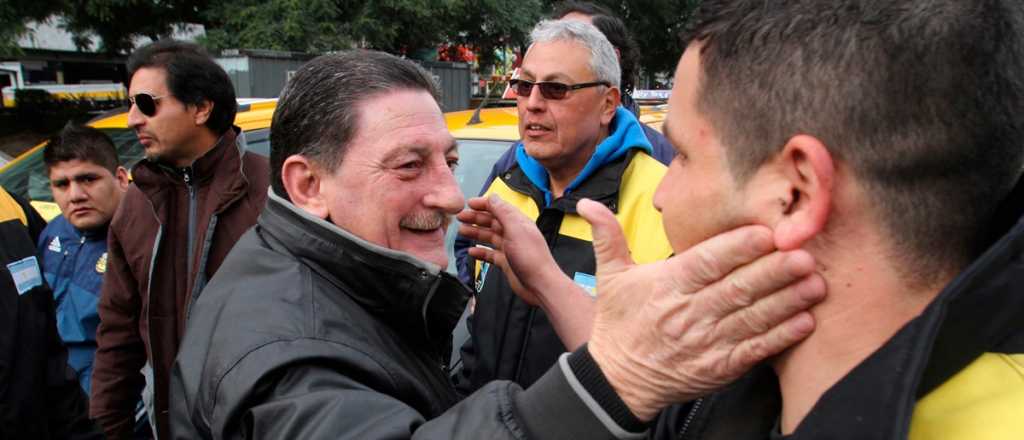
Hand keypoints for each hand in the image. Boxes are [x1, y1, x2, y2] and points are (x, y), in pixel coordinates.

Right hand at [457, 195, 562, 305]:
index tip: (469, 203)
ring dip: (476, 233)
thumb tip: (492, 197)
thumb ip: (503, 213)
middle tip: (461, 217)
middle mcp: (514, 233)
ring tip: (462, 231)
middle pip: (492, 222)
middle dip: (476, 218)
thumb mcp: (515, 230)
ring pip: (489, 237)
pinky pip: (490, 254)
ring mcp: (510, 248)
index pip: (499, 208)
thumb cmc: (531, 257)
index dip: (484, 204)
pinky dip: (480, 252)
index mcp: (518, 222)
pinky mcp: (506, 262)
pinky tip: (471, 252)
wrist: (539, 284)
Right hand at [580, 199, 825, 420]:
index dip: (737, 248)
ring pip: (751, 319)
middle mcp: (687, 315)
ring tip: (815, 283)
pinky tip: (804, 321)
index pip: (705, 263)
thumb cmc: (619, 323)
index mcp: (665, 287)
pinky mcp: (719, 369)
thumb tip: (588, 203)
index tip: (766, 233)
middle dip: (774, 272)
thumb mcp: (610, 278)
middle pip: (736, 290)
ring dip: (786, 301)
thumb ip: (608, 237)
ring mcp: (705, 344)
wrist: (618, 379)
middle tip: (805, 255)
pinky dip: (781, 337)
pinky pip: (754, 350)